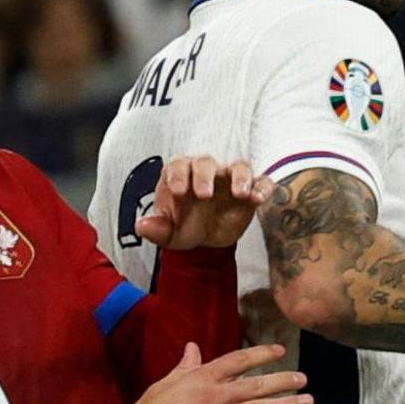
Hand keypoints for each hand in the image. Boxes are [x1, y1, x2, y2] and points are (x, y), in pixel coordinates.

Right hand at [123, 342, 306, 403]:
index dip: (260, 355)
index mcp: (200, 379)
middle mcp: (211, 396)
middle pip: (254, 385)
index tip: (280, 351)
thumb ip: (185, 367)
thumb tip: (193, 347)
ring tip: (306, 402)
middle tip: (304, 379)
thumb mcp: (165, 384)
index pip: (236, 361)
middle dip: (282, 381)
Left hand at [137, 157, 265, 251]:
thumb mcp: (168, 234)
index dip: (177, 174)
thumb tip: (142, 225)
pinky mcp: (250, 190)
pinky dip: (262, 186)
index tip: (178, 191)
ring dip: (240, 176)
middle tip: (204, 195)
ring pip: (237, 166)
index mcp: (181, 176)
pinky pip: (261, 181)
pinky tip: (258, 199)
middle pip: (206, 162)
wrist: (208, 241)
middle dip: (204, 175)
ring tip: (240, 194)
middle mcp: (206, 173)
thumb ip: (156, 228)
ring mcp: (230, 180)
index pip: (178, 164)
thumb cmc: (185, 228)